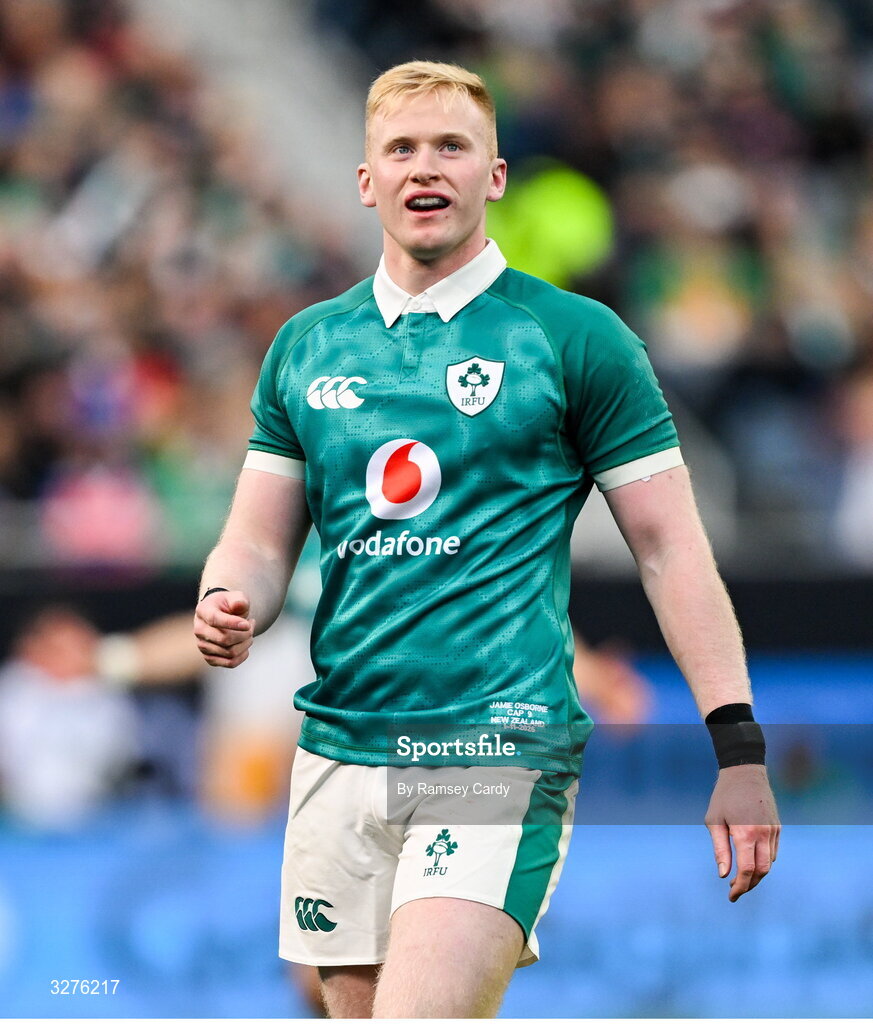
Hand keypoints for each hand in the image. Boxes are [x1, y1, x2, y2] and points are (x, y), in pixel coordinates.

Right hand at [194, 590, 254, 667]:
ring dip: (246, 643)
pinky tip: (245, 644)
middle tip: (252, 625)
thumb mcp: (236, 596)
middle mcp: (199, 629)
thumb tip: (239, 605)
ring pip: (230, 652)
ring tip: (249, 632)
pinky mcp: (210, 658)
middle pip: (225, 639)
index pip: (215, 620)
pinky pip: (230, 663)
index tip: (248, 624)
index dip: (232, 623)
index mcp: (203, 611)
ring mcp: (203, 645)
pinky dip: (243, 655)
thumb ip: (239, 599)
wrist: (223, 615)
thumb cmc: (230, 605)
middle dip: (245, 634)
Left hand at [704, 763, 779, 901]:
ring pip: (769, 863)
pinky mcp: (777, 827)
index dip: (740, 886)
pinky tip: (750, 861)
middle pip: (762, 871)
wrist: (745, 772)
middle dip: (750, 884)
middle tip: (736, 891)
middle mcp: (763, 833)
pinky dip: (763, 861)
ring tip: (741, 877)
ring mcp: (773, 830)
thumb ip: (720, 849)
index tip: (731, 896)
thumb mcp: (714, 821)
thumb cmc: (724, 796)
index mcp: (745, 833)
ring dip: (757, 874)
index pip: (747, 870)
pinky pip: (772, 851)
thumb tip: (724, 875)